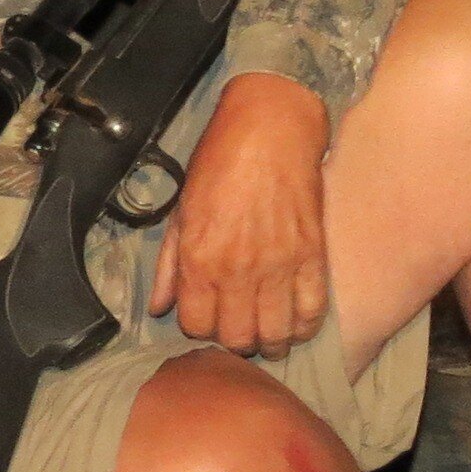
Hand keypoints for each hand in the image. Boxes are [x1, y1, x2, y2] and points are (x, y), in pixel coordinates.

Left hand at [145, 73, 332, 354]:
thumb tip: (158, 307)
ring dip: (270, 341)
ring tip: (267, 332)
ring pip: (275, 334)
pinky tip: (296, 322)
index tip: (207, 315)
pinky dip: (304, 326)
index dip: (199, 327)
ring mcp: (279, 266)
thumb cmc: (219, 164)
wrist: (270, 130)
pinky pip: (312, 312)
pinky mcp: (312, 257)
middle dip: (234, 339)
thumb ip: (168, 266)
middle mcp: (238, 270)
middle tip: (237, 325)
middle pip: (237, 338)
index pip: (196, 326)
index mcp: (199, 259)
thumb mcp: (181, 212)